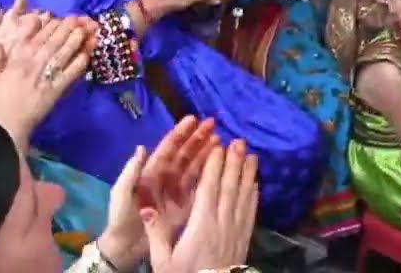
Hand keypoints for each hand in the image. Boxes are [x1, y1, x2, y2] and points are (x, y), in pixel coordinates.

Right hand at [0, 15, 90, 147]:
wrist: (0, 127)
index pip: (34, 38)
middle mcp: (30, 65)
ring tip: (85, 31)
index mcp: (15, 60)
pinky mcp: (54, 92)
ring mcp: (43, 78)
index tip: (57, 18)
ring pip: (61, 55)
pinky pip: (68, 75)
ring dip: (74, 42)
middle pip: (51, 43)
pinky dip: (78, 64)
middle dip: (64, 29)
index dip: (47, 27)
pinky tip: (86, 55)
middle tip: (76, 18)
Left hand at [99, 117, 220, 271]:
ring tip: (219, 138)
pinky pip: (199, 183)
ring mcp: (177, 189)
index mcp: (150, 171)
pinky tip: (219, 161)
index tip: (192, 119)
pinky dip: (209, 171)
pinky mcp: (186, 203)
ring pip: (194, 165)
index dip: (180, 134)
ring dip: (206, 151)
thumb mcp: (122, 192)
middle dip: (197, 138)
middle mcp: (166, 176)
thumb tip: (142, 147)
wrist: (127, 245)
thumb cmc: (121, 217)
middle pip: (184, 153)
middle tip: (212, 124)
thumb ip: (131, 171)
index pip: (168, 149)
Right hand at [141, 140, 258, 272]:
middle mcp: (222, 223)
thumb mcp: (162, 260)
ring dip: (248, 174)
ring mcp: (236, 230)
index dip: (214, 167)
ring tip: (252, 154)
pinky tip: (256, 184)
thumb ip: (155, 232)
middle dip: (234, 163)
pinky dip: (254, 196)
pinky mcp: (245, 238)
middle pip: (229, 188)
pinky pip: (251, 213)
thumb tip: (145, 207)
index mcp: (201, 225)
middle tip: (239, 140)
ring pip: (243, 196)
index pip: (209, 190)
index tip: (218, 147)